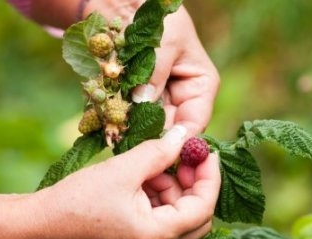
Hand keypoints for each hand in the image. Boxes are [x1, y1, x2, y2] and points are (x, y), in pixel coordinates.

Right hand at [36, 125, 220, 238]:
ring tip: (154, 165)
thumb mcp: (123, 170)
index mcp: (159, 236)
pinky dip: (161, 198)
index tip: (206, 150)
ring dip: (176, 189)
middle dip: (196, 184)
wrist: (40, 227)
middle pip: (199, 217)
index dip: (210, 176)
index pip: (204, 207)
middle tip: (186, 156)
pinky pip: (163, 221)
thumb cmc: (77, 201)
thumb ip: (159, 152)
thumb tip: (185, 135)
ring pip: (181, 218)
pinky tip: (145, 178)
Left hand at [84, 2, 219, 134]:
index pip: (194, 122)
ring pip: (148, 125)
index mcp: (200, 86)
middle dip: (151, 138)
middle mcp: (182, 98)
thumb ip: (155, 75)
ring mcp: (158, 99)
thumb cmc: (162, 18)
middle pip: (170, 129)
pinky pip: (130, 115)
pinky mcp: (137, 98)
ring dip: (133, 131)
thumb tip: (143, 103)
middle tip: (131, 146)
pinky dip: (121, 119)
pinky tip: (111, 124)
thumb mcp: (164, 42)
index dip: (179, 140)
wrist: (131, 5)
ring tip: (118, 137)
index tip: (161, 151)